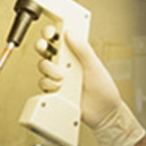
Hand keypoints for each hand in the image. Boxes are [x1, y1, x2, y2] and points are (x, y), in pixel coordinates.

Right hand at [35, 26, 144, 145]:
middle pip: (46, 49)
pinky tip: (60, 87)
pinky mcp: (54, 90)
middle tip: (45, 47)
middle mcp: (66, 63)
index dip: (52, 32)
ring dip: (49, 69)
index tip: (50, 31)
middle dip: (42, 46)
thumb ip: (82, 49)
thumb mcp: (94, 65)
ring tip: (62, 77)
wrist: (103, 114)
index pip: (61, 37)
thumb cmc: (103, 89)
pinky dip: (49, 84)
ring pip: (43, 66)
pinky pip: (43, 83)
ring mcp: (59, 77)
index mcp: (76, 53)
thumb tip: (70, 32)